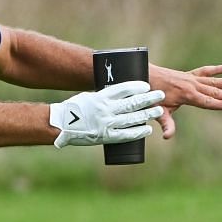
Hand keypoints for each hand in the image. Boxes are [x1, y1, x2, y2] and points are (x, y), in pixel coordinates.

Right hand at [48, 80, 166, 147]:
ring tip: (158, 110)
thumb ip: (103, 98)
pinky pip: (126, 135)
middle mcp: (105, 109)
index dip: (136, 87)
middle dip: (148, 98)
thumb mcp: (88, 98)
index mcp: (100, 97)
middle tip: (160, 95)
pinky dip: (138, 132)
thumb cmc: (74, 110)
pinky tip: (148, 129)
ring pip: (132, 118)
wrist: (60, 125)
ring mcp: (106, 123)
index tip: (146, 85)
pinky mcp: (106, 136)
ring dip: (147, 114)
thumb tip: (119, 95)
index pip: (122, 89)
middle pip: (131, 102)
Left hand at [150, 63, 221, 136]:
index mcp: (188, 96)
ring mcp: (191, 79)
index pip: (208, 102)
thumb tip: (167, 137)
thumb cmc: (152, 96)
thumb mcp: (158, 112)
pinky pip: (205, 71)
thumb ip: (166, 124)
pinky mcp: (189, 75)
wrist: (145, 76)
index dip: (221, 105)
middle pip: (215, 91)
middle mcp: (192, 86)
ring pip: (213, 81)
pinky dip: (216, 69)